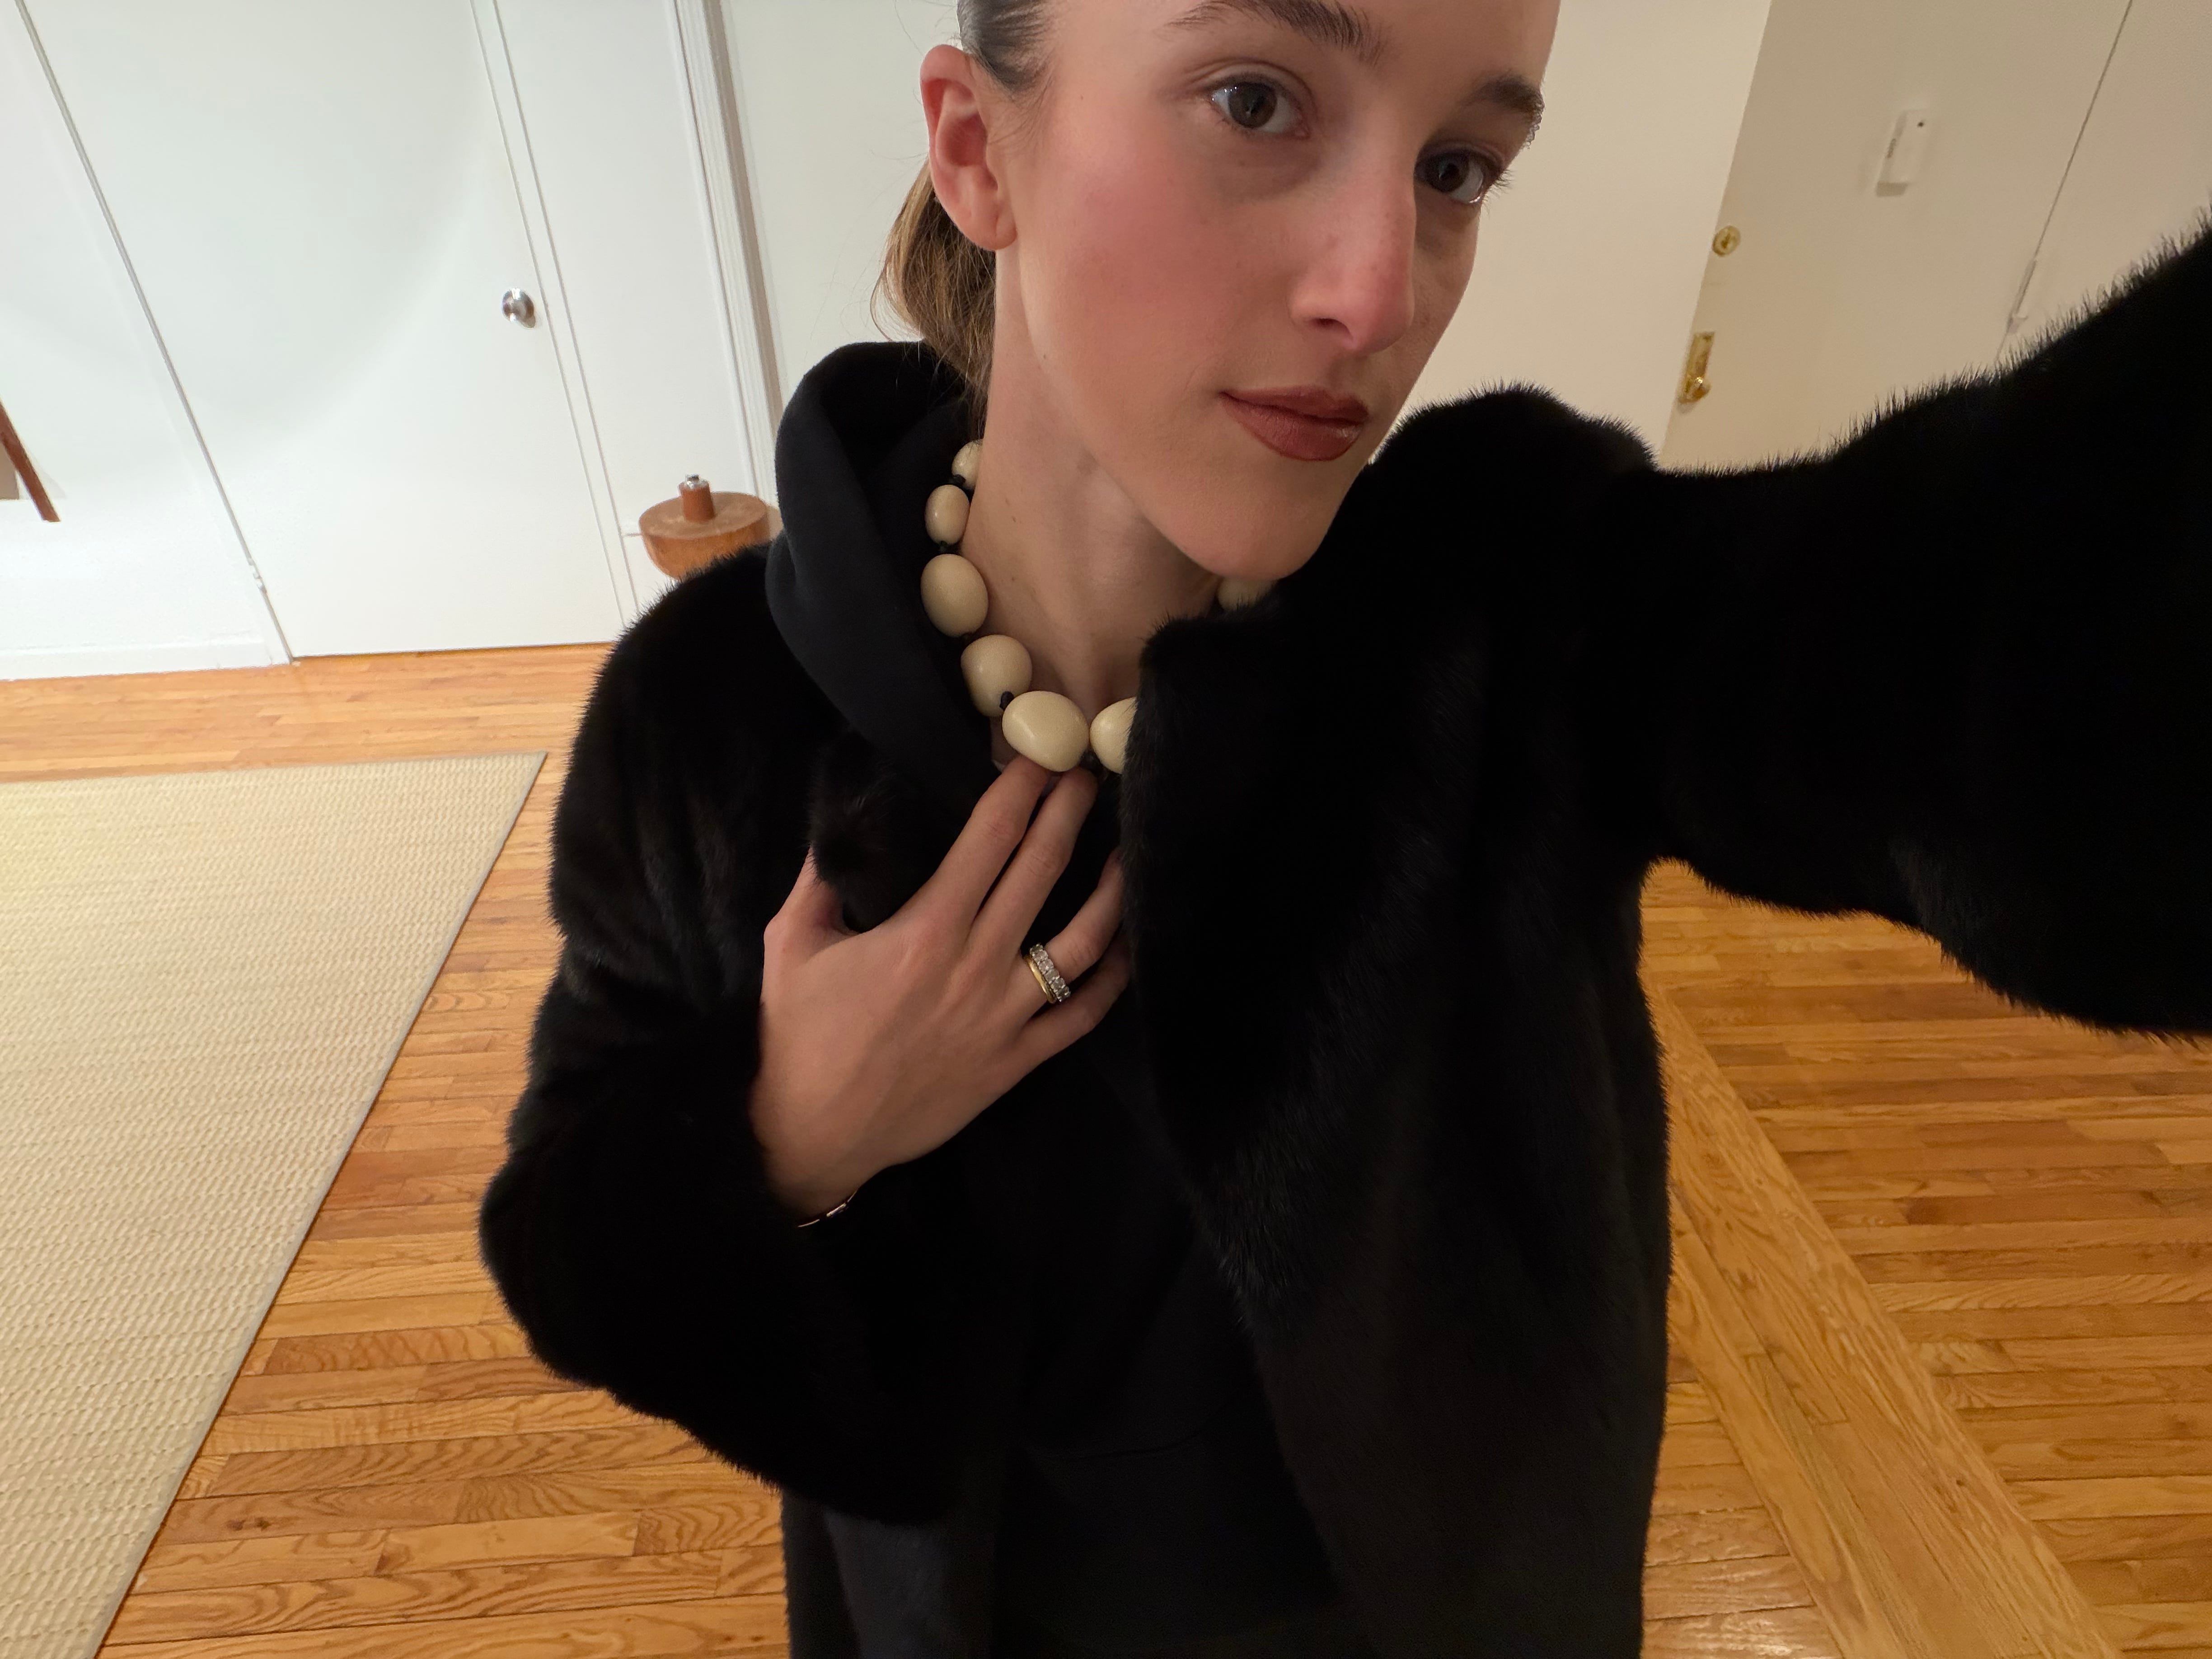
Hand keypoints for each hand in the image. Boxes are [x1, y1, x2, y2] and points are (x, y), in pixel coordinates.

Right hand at [749, 757, 1129, 1218]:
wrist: (811, 1132)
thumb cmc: (798, 1036)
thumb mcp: (790, 943)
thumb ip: (819, 879)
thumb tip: (838, 824)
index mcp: (925, 931)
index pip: (989, 839)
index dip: (1021, 790)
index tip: (1040, 757)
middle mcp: (975, 966)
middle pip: (1040, 871)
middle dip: (1068, 814)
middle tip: (1085, 779)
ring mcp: (1004, 1017)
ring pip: (1080, 942)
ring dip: (1109, 890)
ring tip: (1123, 852)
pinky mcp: (1016, 1062)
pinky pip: (1080, 1017)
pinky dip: (1110, 979)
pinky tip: (1123, 945)